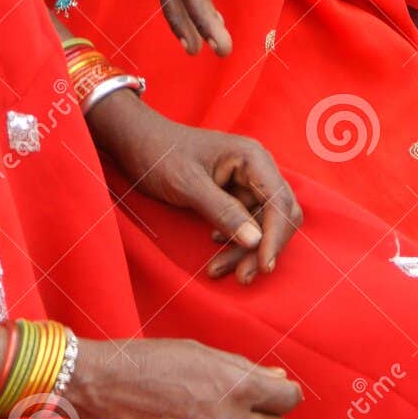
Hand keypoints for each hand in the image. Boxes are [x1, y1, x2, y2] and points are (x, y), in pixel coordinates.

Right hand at [68, 337, 301, 418]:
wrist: (111, 386)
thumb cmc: (153, 360)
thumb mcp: (203, 352)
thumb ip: (243, 368)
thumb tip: (276, 377)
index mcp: (236, 385)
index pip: (288, 398)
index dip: (286, 392)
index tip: (279, 388)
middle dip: (273, 418)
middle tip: (259, 404)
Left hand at [88, 91, 302, 280]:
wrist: (137, 142)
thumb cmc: (160, 155)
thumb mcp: (188, 184)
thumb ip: (223, 211)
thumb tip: (256, 242)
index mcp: (252, 157)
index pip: (279, 201)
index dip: (276, 235)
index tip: (263, 266)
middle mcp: (257, 168)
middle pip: (279, 214)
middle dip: (264, 246)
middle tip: (242, 277)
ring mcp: (247, 181)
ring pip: (263, 223)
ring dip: (246, 249)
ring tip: (217, 270)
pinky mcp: (235, 193)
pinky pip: (247, 223)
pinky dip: (235, 241)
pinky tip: (215, 248)